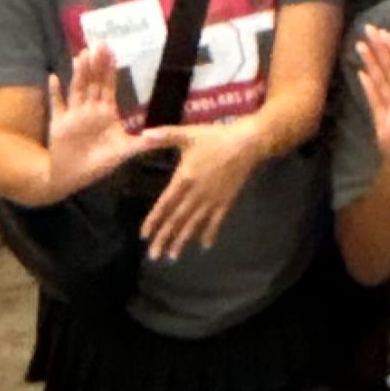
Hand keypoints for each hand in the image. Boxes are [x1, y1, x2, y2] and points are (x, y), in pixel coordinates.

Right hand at [41, 45, 174, 199]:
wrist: (71, 178)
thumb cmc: (98, 164)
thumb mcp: (123, 152)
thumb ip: (142, 143)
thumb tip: (161, 138)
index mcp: (105, 113)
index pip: (108, 86)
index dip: (110, 69)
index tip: (111, 51)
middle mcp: (89, 110)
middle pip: (93, 83)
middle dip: (96, 64)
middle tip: (98, 44)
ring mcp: (73, 115)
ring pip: (77, 89)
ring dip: (79, 73)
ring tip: (82, 55)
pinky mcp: (58, 124)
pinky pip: (57, 106)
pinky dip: (55, 93)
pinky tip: (53, 77)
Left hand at [138, 118, 266, 260]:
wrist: (247, 143)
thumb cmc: (216, 137)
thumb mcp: (188, 134)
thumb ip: (165, 135)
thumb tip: (141, 134)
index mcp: (184, 179)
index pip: (165, 204)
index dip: (154, 220)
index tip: (144, 236)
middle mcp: (196, 193)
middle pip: (177, 219)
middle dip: (165, 238)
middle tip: (154, 255)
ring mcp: (212, 199)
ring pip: (194, 224)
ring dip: (183, 240)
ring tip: (173, 256)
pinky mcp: (226, 200)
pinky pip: (216, 221)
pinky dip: (210, 233)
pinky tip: (204, 246)